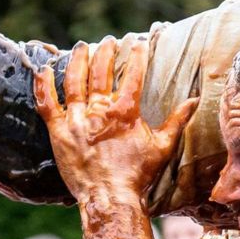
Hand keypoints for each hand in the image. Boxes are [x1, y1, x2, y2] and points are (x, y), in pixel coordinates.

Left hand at [35, 36, 194, 204]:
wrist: (110, 197)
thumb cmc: (137, 175)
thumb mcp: (162, 147)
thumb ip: (177, 121)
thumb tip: (195, 100)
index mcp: (125, 112)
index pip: (132, 74)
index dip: (136, 55)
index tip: (137, 43)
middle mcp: (99, 110)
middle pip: (100, 71)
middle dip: (106, 52)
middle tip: (109, 41)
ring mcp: (77, 119)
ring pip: (74, 80)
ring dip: (79, 60)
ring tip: (83, 46)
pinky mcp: (59, 131)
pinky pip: (47, 103)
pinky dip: (44, 84)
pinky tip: (44, 69)